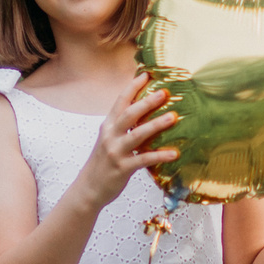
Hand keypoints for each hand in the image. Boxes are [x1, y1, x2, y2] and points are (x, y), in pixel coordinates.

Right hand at [74, 73, 178, 209]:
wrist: (89, 188)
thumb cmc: (104, 162)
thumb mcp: (110, 140)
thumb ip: (124, 126)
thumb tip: (145, 112)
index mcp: (108, 126)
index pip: (120, 101)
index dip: (132, 87)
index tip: (147, 74)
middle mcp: (110, 135)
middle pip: (129, 114)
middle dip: (147, 102)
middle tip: (164, 92)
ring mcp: (115, 152)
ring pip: (137, 134)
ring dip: (156, 124)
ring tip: (173, 117)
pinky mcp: (122, 168)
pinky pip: (143, 159)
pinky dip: (159, 155)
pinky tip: (174, 153)